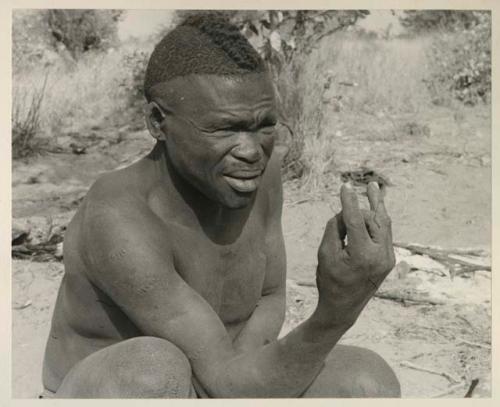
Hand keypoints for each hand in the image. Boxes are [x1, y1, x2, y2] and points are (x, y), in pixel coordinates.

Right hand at [315, 182, 395, 327]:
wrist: (342, 307)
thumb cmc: (329, 280)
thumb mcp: (325, 252)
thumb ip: (334, 228)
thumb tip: (345, 212)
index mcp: (363, 255)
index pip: (355, 220)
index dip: (348, 201)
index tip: (345, 186)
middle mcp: (381, 255)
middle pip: (371, 219)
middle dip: (357, 210)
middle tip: (342, 211)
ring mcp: (388, 257)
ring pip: (382, 223)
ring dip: (375, 207)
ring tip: (373, 187)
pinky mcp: (388, 258)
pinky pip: (384, 233)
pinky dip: (377, 220)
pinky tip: (376, 206)